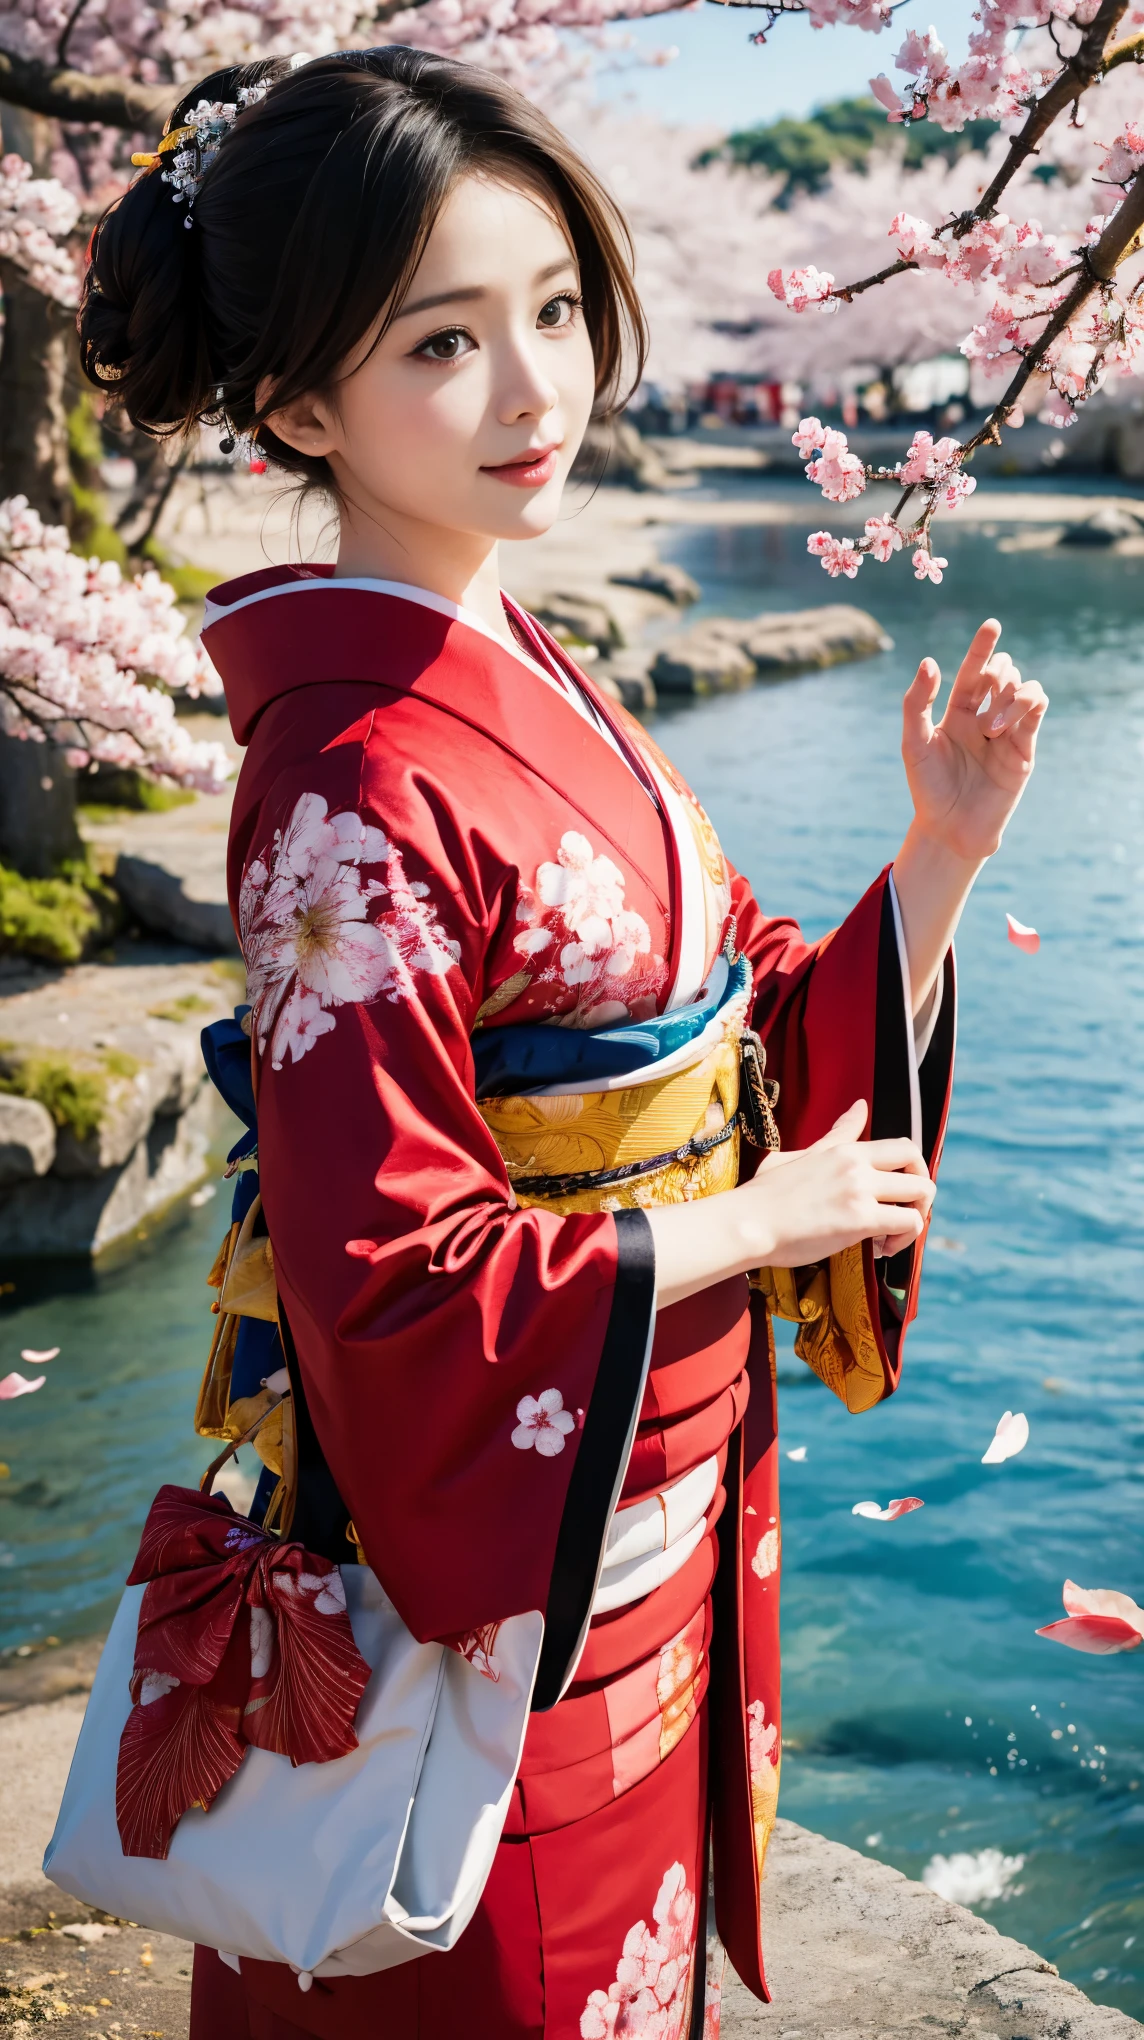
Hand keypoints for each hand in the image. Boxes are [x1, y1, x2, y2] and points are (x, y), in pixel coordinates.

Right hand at [747, 1100, 933, 1266]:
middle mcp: (857, 1164)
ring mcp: (860, 1190)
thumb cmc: (764, 1194)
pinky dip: (904, 1238)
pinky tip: (881, 1249)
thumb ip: (836, 1135)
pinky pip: (907, 1222)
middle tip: (904, 1212)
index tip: (900, 1190)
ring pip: (921, 1193)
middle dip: (921, 1191)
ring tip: (894, 1235)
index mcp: (845, 1149)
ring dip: (917, 1217)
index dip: (912, 1168)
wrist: (748, 1223)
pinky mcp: (860, 1219)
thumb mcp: (800, 1154)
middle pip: (918, 1164)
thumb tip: (859, 1108)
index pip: (901, 1144)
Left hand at [901, 618, 1047, 863]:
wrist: (951, 828)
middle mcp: (984, 717)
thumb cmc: (928, 788)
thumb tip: (930, 661)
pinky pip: (1037, 709)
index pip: (974, 671)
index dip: (983, 647)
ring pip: (1023, 687)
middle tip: (984, 692)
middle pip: (1002, 673)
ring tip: (989, 728)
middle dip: (997, 671)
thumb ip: (918, 702)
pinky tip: (1002, 726)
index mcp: (958, 712)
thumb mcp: (914, 742)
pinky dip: (1025, 704)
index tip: (992, 625)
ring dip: (1008, 695)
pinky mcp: (1025, 747)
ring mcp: (1008, 731)